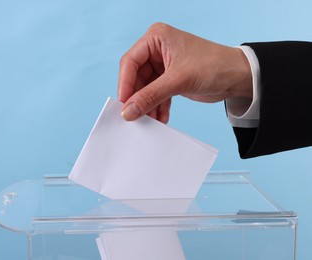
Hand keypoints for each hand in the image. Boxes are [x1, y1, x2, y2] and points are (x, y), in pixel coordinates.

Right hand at [118, 22, 252, 122]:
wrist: (239, 77)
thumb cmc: (214, 65)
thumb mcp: (178, 80)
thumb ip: (151, 96)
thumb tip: (128, 111)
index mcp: (156, 38)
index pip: (130, 62)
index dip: (125, 84)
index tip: (124, 103)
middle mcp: (157, 49)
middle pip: (136, 77)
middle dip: (138, 98)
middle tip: (135, 116)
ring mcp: (163, 65)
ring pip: (146, 89)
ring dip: (148, 106)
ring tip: (150, 120)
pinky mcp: (170, 79)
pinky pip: (157, 95)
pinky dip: (158, 107)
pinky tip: (161, 118)